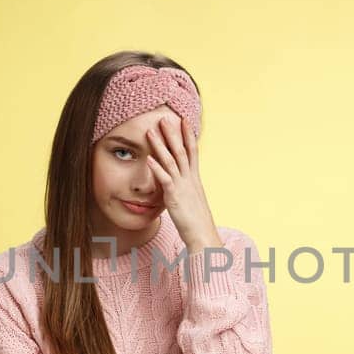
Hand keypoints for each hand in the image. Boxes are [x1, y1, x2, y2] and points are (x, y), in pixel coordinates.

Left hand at [144, 113, 221, 252]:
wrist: (203, 236)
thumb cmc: (197, 223)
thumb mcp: (192, 202)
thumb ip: (186, 191)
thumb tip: (181, 187)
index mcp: (195, 179)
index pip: (193, 151)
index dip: (188, 135)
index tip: (184, 120)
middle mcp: (190, 180)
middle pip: (182, 151)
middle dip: (173, 133)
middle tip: (165, 117)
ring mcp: (183, 187)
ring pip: (172, 161)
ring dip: (161, 145)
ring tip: (151, 131)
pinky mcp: (175, 197)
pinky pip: (165, 179)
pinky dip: (157, 168)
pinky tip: (149, 158)